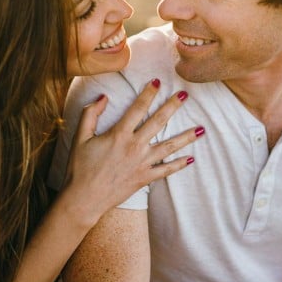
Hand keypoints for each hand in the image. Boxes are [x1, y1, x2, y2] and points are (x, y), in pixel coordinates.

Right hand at [63, 79, 202, 226]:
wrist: (83, 199)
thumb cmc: (79, 168)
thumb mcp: (80, 137)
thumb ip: (90, 114)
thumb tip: (103, 96)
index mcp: (119, 134)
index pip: (137, 108)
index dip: (148, 93)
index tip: (158, 81)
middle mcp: (134, 147)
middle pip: (158, 122)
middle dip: (172, 106)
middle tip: (185, 95)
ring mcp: (141, 163)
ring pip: (169, 147)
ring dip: (186, 137)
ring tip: (202, 129)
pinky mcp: (144, 178)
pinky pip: (165, 170)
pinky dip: (179, 165)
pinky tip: (191, 159)